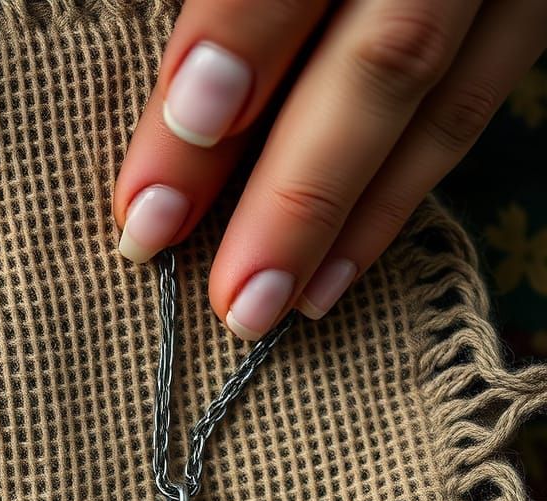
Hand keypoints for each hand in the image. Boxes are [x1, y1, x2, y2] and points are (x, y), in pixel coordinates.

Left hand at [115, 0, 546, 339]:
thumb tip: (172, 93)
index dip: (232, 55)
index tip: (166, 169)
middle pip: (380, 51)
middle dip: (294, 188)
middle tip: (227, 296)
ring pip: (435, 91)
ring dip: (348, 218)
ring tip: (269, 308)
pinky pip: (475, 101)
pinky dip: (401, 196)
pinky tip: (339, 269)